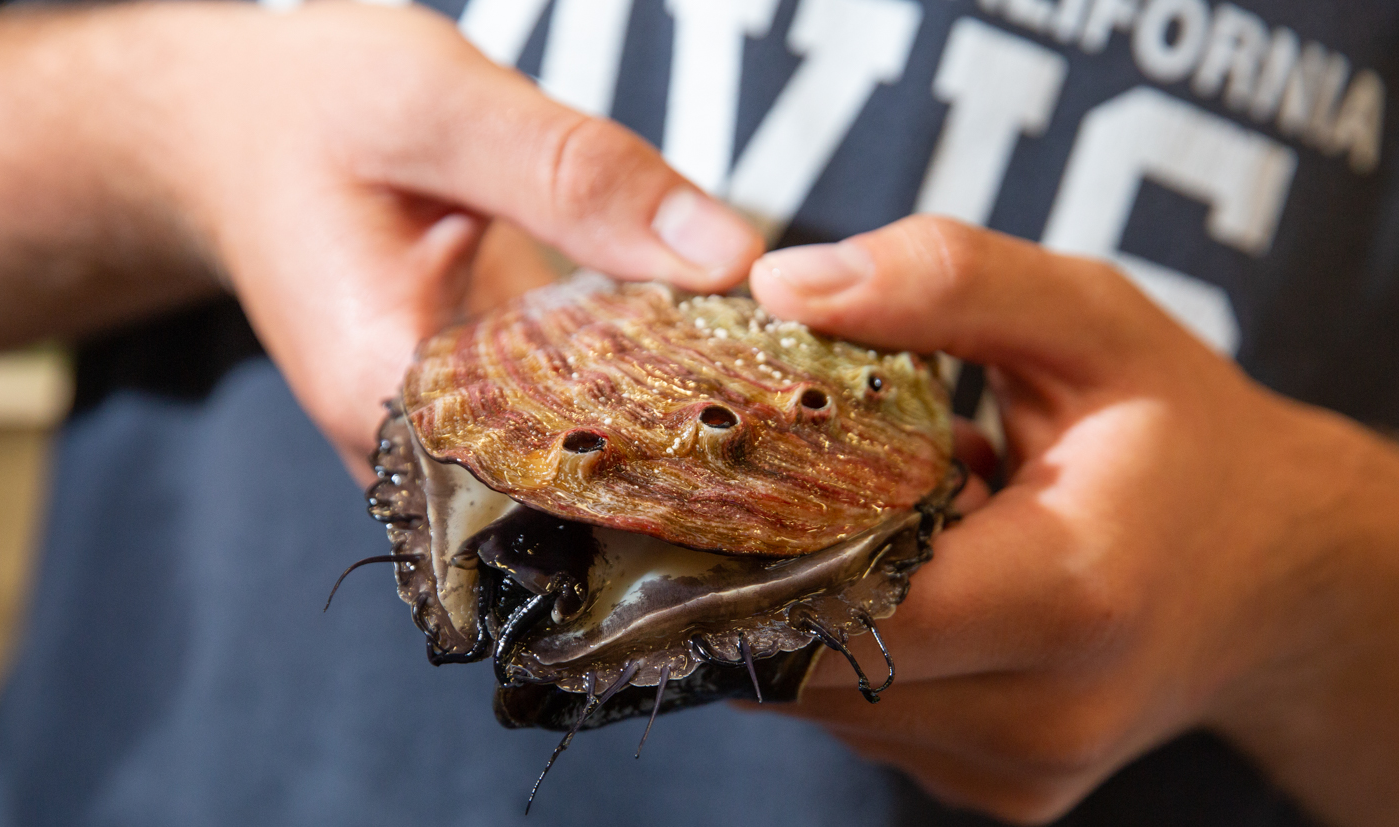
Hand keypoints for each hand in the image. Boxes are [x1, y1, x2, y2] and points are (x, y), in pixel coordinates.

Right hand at [0, 2, 762, 479]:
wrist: (230, 134)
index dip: (685, 464)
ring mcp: (437, 442)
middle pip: (579, 497)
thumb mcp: (439, 104)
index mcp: (383, 386)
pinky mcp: (465, 416)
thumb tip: (729, 255)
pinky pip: (568, 435)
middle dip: (704, 465)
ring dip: (684, 441)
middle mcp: (409, 447)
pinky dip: (645, 407)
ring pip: (582, 478)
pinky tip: (725, 375)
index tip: (794, 432)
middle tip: (828, 426)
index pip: (557, 478)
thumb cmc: (310, 107)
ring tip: (803, 409)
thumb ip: (577, 175)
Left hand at [746, 216, 1398, 825]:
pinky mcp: (1002, 791)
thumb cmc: (1185, 437)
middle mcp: (1044, 712)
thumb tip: (783, 285)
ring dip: (812, 611)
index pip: (842, 598)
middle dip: (765, 573)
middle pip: (816, 661)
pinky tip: (908, 584)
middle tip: (765, 488)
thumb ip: (945, 282)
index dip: (751, 539)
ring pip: (828, 702)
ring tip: (864, 528)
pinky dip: (859, 650)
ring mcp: (1021, 769)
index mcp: (1071, 592)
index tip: (715, 476)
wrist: (1281, 573)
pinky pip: (870, 722)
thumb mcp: (1088, 322)